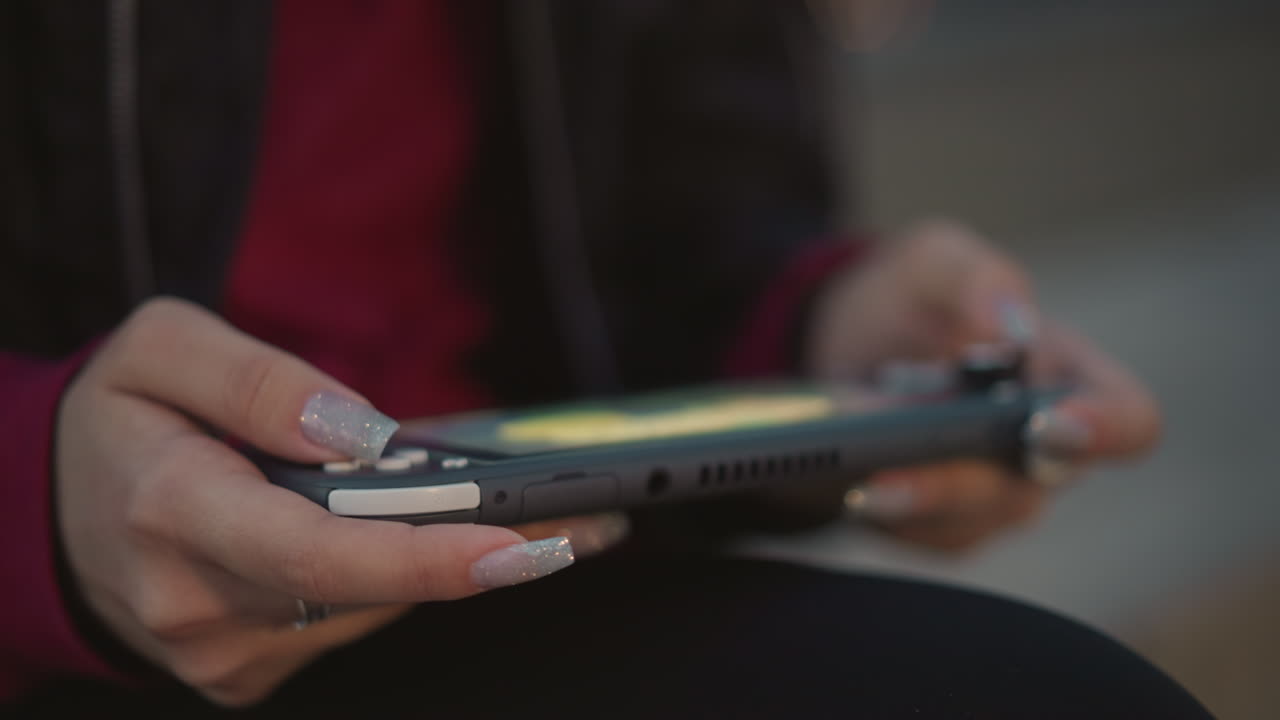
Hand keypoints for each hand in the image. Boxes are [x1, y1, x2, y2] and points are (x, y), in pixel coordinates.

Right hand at [55, 298, 624, 705]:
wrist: (49, 516)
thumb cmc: (116, 422)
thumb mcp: (157, 350)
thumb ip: (257, 380)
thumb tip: (362, 432)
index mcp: (173, 510)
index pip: (318, 553)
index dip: (425, 557)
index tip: (524, 543)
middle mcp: (199, 602)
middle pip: (369, 589)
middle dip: (488, 553)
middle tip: (593, 519)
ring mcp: (224, 651)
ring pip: (373, 607)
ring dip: (456, 561)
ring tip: (543, 516)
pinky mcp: (246, 669)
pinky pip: (352, 621)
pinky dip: (405, 577)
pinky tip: (449, 538)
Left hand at [806, 221, 1160, 549]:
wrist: (842, 345)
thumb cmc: (913, 299)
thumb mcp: (933, 261)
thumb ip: (973, 276)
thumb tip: (1008, 321)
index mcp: (1068, 379)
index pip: (1127, 421)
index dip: (1106, 430)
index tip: (1051, 421)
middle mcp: (1042, 450)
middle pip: (1027, 489)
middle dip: (959, 475)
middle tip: (896, 462)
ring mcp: (993, 497)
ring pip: (965, 519)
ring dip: (907, 494)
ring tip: (853, 466)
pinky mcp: (939, 526)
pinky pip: (919, 536)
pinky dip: (881, 508)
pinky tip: (844, 480)